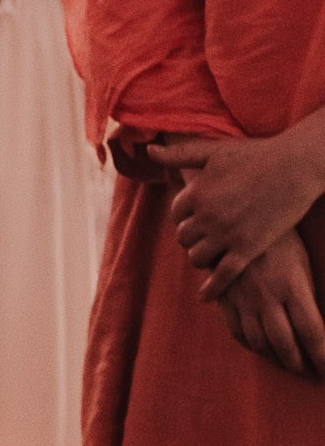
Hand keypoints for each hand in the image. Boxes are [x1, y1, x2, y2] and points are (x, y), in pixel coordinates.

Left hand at [149, 125, 324, 295]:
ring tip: (211, 254)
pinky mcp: (247, 249)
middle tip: (204, 237)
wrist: (296, 167)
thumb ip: (179, 154)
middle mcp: (206, 216)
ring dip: (201, 257)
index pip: (176, 214)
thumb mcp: (214, 152)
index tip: (196, 217)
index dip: (185, 216)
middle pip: (183, 238)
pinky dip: (212, 288)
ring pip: (197, 258)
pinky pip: (222, 276)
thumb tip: (149, 149)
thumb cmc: (256, 155)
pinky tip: (206, 296)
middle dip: (191, 237)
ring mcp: (226, 234)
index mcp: (196, 193)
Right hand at [212, 229, 324, 379]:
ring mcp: (244, 301)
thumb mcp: (302, 264)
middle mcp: (268, 299)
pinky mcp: (226, 299)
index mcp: (293, 288)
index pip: (313, 333)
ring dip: (275, 358)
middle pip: (286, 344)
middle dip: (300, 364)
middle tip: (309, 374)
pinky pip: (238, 331)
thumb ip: (307, 296)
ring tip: (287, 365)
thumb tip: (316, 327)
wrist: (238, 218)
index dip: (322, 357)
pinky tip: (260, 348)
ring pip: (260, 342)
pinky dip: (250, 345)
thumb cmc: (280, 238)